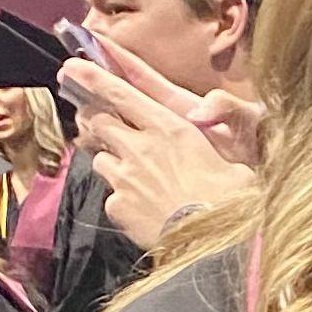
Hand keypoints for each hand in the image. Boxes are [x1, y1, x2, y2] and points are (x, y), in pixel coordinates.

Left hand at [63, 55, 259, 250]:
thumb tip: (204, 112)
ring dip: (108, 157)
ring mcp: (123, 180)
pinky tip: (140, 203)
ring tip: (126, 165)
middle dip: (92, 115)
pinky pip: (112, 194)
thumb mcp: (238, 154)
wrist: (213, 246)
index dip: (95, 78)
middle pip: (98, 122)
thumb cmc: (234, 195)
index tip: (72, 66)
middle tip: (94, 114)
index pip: (122, 95)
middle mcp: (140, 149)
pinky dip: (121, 194)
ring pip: (99, 158)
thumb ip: (219, 127)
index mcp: (171, 128)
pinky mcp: (116, 207)